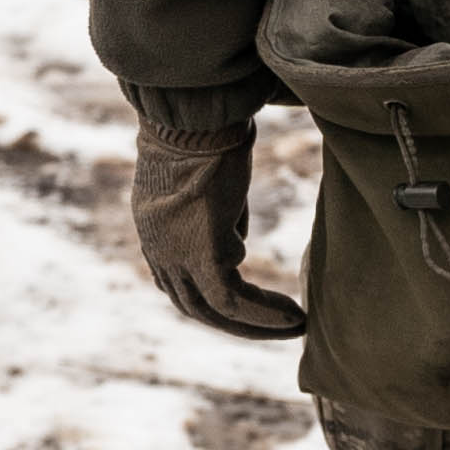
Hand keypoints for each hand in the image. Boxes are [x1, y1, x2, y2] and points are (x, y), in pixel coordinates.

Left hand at [130, 112, 304, 340]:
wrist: (195, 120)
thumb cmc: (206, 137)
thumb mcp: (211, 186)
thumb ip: (220, 220)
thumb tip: (238, 242)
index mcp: (155, 234)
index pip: (181, 284)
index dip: (215, 303)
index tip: (249, 312)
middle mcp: (160, 252)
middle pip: (196, 306)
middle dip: (240, 325)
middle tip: (277, 329)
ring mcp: (176, 257)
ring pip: (217, 310)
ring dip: (258, 325)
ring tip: (294, 328)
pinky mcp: (201, 255)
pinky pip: (234, 301)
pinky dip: (265, 314)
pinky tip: (294, 317)